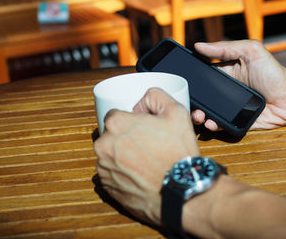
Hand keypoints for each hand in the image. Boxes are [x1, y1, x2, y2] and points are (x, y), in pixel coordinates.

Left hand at [93, 88, 198, 225]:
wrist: (181, 189)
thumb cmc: (178, 153)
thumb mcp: (177, 112)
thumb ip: (156, 96)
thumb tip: (144, 99)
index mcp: (116, 124)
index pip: (115, 116)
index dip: (132, 121)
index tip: (145, 129)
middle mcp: (104, 145)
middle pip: (111, 136)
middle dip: (126, 139)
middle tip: (148, 146)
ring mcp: (103, 168)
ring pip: (110, 156)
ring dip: (124, 157)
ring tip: (146, 163)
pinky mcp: (107, 187)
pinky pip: (112, 175)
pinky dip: (123, 174)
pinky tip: (141, 176)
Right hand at [191, 40, 285, 130]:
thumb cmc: (274, 72)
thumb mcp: (251, 51)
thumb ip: (226, 47)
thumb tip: (199, 45)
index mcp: (226, 71)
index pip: (203, 74)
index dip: (191, 77)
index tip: (179, 80)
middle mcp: (226, 90)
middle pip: (202, 95)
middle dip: (192, 99)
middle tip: (186, 102)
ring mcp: (231, 107)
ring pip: (208, 111)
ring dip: (199, 114)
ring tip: (198, 115)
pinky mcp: (237, 121)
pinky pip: (221, 125)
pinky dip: (213, 125)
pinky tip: (211, 123)